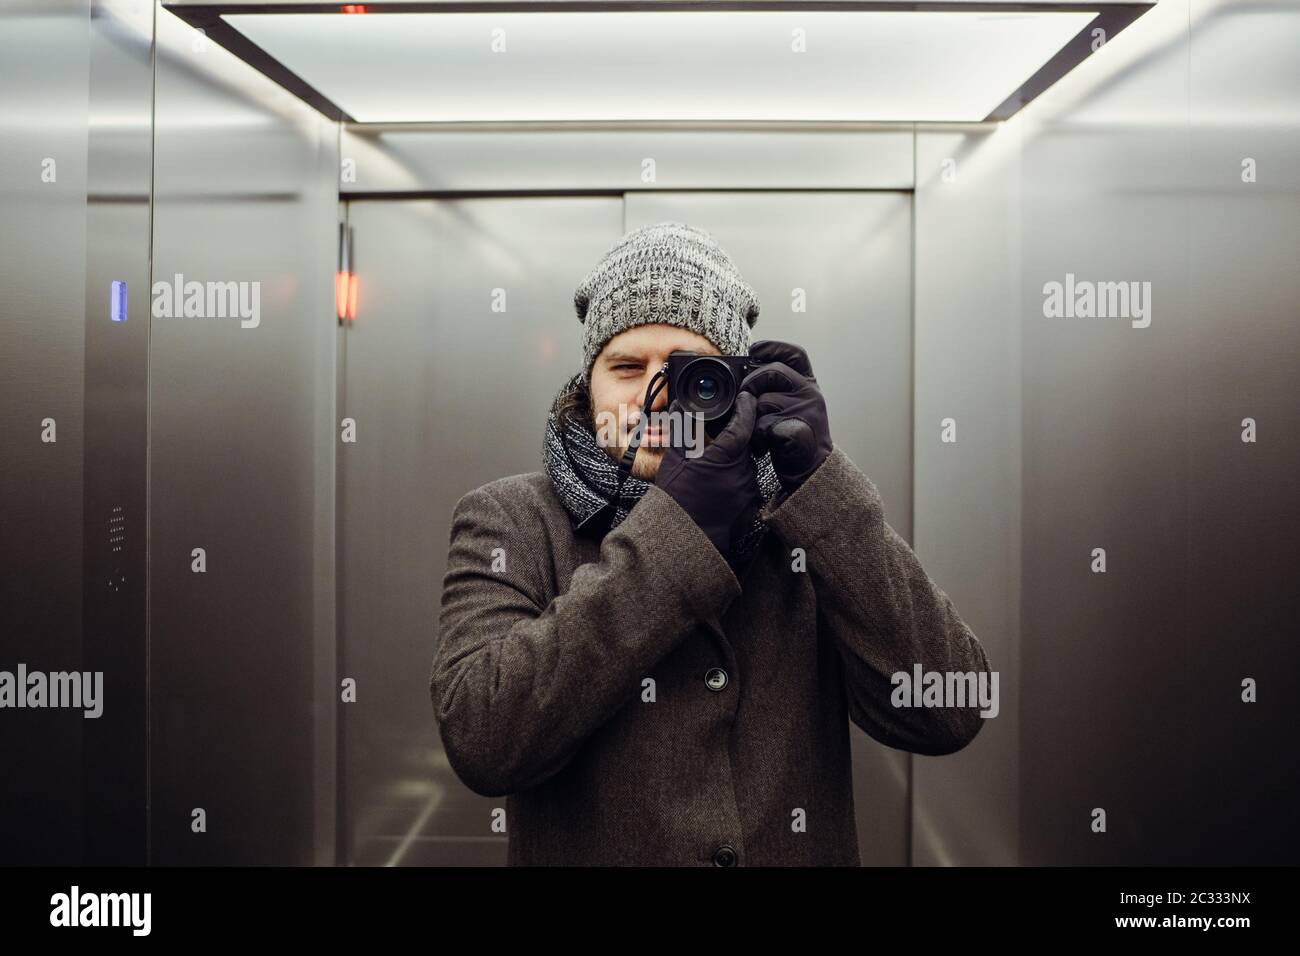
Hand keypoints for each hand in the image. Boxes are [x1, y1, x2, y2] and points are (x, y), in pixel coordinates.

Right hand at [654, 391, 762, 559]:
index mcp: (725, 457)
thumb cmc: (677, 502)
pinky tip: (718, 488)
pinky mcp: (751, 506)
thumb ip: (681, 431)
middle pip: (746, 445)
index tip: (745, 399)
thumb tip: (682, 408)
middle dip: (734, 440)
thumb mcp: (674, 462)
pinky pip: (745, 485)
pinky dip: (734, 482)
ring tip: (712, 470)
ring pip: (746, 465)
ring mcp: (748, 490)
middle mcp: (743, 472)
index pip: (744, 423)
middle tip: (716, 440)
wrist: (685, 538)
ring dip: (733, 462)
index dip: (746, 408)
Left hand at [740, 340, 832, 493]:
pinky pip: (764, 425)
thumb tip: (744, 376)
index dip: (774, 347)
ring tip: (759, 434)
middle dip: (751, 384)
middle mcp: (811, 392)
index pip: (794, 355)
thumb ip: (774, 389)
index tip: (754, 350)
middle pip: (772, 372)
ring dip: (753, 419)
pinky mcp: (798, 429)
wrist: (811, 471)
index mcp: (808, 383)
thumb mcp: (791, 406)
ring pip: (764, 400)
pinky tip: (763, 446)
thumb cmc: (794, 437)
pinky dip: (758, 438)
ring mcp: (806, 410)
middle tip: (745, 402)